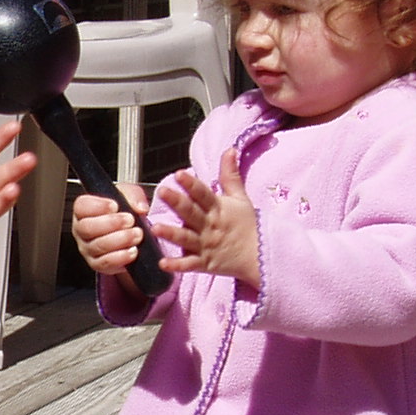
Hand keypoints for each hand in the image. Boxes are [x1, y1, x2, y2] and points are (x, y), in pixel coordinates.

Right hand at [71, 179, 151, 278]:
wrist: (131, 232)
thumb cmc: (124, 212)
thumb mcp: (128, 196)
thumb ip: (133, 196)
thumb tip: (139, 207)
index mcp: (84, 211)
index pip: (81, 207)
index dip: (97, 206)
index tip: (115, 206)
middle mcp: (82, 230)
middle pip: (86, 227)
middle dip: (111, 223)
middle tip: (130, 220)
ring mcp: (88, 248)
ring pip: (97, 246)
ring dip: (120, 240)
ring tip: (137, 234)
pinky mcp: (97, 264)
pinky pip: (105, 263)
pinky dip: (121, 257)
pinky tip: (132, 250)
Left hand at [156, 151, 260, 288]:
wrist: (260, 255)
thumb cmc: (247, 225)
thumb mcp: (241, 198)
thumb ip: (230, 174)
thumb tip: (229, 149)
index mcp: (217, 208)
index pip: (203, 194)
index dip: (191, 184)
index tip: (179, 174)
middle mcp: (209, 226)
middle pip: (191, 212)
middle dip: (177, 202)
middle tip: (162, 192)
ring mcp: (206, 245)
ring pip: (186, 238)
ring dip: (171, 234)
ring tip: (155, 228)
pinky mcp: (204, 263)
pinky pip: (189, 264)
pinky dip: (176, 265)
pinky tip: (162, 263)